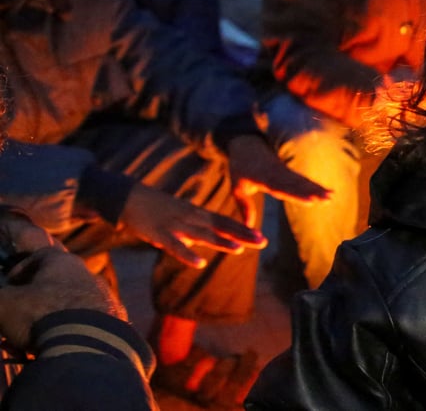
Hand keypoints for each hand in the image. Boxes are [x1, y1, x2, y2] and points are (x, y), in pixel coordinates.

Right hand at [0, 209, 123, 349]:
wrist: (86, 344)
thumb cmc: (40, 315)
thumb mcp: (4, 305)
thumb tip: (1, 300)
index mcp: (63, 262)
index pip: (40, 255)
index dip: (21, 268)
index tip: (9, 283)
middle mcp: (87, 274)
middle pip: (60, 279)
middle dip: (39, 294)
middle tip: (23, 311)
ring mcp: (104, 296)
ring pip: (75, 300)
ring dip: (57, 312)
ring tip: (39, 333)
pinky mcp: (114, 319)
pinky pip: (89, 320)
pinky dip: (74, 328)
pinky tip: (61, 342)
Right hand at [120, 185, 266, 268]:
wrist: (128, 196)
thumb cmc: (156, 209)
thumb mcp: (180, 217)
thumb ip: (194, 230)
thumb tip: (205, 242)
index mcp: (197, 213)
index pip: (225, 222)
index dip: (244, 230)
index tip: (262, 237)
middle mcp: (191, 217)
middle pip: (220, 227)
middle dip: (242, 235)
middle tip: (263, 242)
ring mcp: (176, 225)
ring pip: (202, 235)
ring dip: (221, 242)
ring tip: (239, 249)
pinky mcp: (160, 233)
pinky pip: (176, 246)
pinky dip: (188, 255)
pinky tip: (200, 263)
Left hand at [227, 134, 329, 226]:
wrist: (245, 142)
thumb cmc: (240, 167)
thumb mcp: (237, 187)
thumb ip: (244, 207)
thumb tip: (248, 227)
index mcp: (262, 176)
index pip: (281, 187)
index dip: (296, 194)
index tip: (310, 200)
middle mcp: (276, 172)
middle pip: (296, 183)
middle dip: (312, 191)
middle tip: (327, 199)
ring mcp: (283, 169)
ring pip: (301, 180)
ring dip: (316, 188)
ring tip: (331, 196)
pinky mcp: (288, 169)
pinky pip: (302, 177)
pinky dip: (314, 184)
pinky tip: (326, 191)